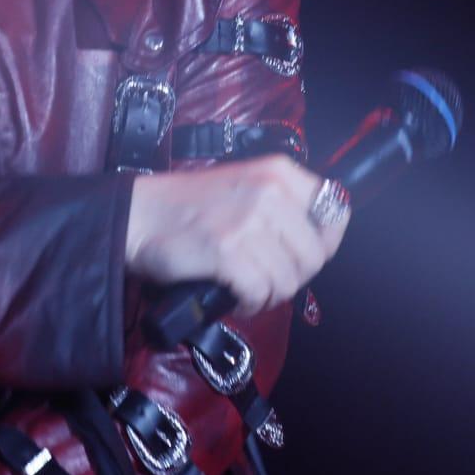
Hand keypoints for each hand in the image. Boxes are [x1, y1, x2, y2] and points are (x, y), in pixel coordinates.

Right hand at [124, 156, 348, 316]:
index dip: (324, 242)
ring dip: (267, 294)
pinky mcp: (228, 251)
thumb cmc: (190, 208)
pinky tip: (232, 294)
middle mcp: (269, 191)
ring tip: (244, 285)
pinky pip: (260, 292)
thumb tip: (320, 244)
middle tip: (264, 276)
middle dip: (291, 276)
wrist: (139, 215)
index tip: (301, 254)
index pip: (335, 210)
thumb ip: (283, 205)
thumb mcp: (245, 187)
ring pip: (288, 280)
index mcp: (278, 171)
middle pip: (314, 256)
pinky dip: (248, 302)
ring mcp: (248, 221)